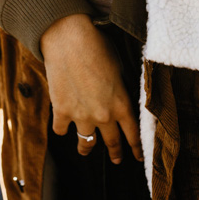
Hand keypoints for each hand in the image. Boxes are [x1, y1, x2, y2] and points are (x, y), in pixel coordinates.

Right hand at [41, 14, 142, 164]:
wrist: (69, 39)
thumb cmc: (97, 46)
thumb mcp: (119, 67)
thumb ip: (121, 88)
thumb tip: (122, 97)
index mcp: (121, 104)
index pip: (133, 133)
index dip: (136, 148)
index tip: (138, 157)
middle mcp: (103, 115)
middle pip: (112, 142)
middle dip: (116, 152)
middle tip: (117, 159)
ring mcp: (80, 116)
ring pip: (86, 143)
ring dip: (86, 149)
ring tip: (86, 150)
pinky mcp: (60, 111)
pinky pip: (61, 130)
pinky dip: (62, 128)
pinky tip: (63, 126)